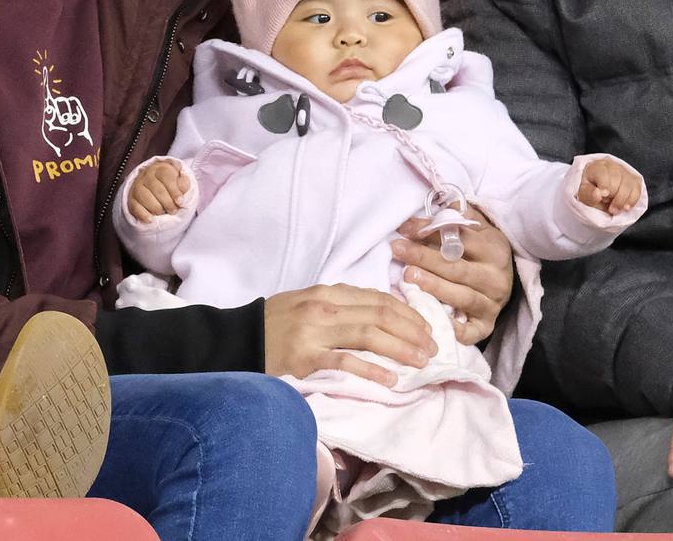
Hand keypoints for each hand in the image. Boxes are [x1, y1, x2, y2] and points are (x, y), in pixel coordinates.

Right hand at [127, 159, 190, 220]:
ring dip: (157, 209)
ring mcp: (137, 186)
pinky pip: (135, 207)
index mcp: (160, 168)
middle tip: (174, 210)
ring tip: (163, 211)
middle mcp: (147, 175)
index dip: (174, 191)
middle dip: (168, 203)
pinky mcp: (131, 198)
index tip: (180, 202)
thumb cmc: (168, 184)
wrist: (150, 184)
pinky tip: (151, 220)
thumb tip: (183, 187)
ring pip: (146, 198)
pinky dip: (143, 215)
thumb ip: (183, 184)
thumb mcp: (179, 181)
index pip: (166, 177)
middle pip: (157, 189)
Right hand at [264, 283, 435, 385]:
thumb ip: (341, 304)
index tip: (427, 327)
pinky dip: (371, 370)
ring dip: (401, 348)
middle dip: (412, 331)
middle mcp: (325, 307)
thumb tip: (382, 314)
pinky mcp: (306, 357)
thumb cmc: (278, 322)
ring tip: (422, 361)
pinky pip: (345, 362)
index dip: (408, 313)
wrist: (240, 338)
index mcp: (328, 292)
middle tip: (432, 348)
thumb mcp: (310, 302)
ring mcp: (315, 332)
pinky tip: (391, 380)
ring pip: (369, 335)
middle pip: (380, 314)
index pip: (378, 298)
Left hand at [393, 212, 513, 344]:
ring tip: (408, 278)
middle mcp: (496, 278)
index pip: (461, 238)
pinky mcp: (487, 325)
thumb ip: (451, 219)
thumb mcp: (475, 229)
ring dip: (434, 287)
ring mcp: (493, 304)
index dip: (431, 232)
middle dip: (425, 258)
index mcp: (495, 249)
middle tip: (398, 251)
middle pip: (457, 268)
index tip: (405, 228)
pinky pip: (471, 332)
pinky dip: (453, 329)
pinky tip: (432, 319)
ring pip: (462, 297)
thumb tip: (418, 219)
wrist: (503, 280)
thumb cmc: (481, 252)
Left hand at [577, 157, 643, 215]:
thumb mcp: (583, 195)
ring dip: (623, 201)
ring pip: (629, 185)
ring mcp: (624, 171)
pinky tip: (625, 207)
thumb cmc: (590, 192)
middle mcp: (612, 166)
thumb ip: (589, 195)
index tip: (603, 197)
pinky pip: (637, 189)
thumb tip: (599, 194)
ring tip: (614, 209)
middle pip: (618, 180)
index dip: (604, 188)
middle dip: (613, 196)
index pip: (604, 175)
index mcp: (597, 167)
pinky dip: (632, 201)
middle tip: (607, 204)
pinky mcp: (633, 179)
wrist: (598, 191)